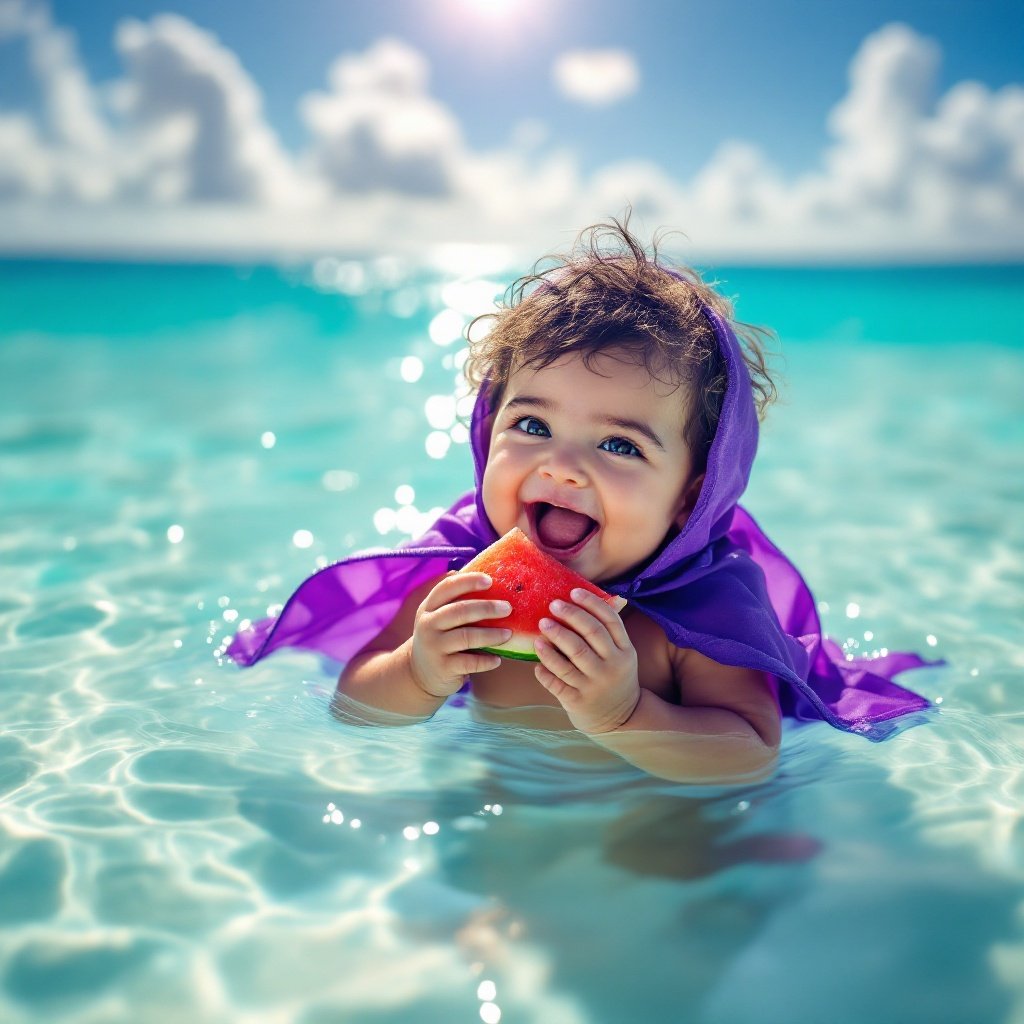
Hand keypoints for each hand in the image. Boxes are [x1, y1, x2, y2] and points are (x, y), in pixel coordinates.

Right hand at [408, 572, 511, 698]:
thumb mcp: (440, 618)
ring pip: (465, 637)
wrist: (419, 674)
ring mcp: (433, 646)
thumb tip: (491, 581)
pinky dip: (485, 661)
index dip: (468, 581)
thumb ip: (458, 603)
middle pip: (459, 610)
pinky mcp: (442, 668)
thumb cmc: (441, 639)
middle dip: (486, 608)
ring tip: (508, 634)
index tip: (490, 580)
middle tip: (508, 608)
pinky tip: (497, 660)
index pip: (447, 587)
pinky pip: (469, 663)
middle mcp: (428, 624)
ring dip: (490, 635)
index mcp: (429, 607)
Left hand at [534, 588, 639, 733]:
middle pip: (590, 635)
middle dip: (570, 617)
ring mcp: (595, 685)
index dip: (591, 603)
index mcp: (625, 651)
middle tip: (552, 606)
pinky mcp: (578, 701)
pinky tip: (537, 662)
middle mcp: (613, 666)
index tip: (572, 592)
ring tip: (540, 628)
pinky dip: (545, 670)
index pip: (610, 620)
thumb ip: (611, 631)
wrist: (621, 719)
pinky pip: (557, 682)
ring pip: (572, 657)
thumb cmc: (614, 676)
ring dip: (554, 639)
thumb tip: (605, 594)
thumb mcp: (622, 655)